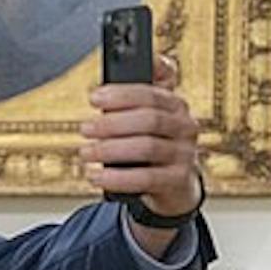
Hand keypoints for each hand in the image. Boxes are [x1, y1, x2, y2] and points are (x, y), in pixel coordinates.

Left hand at [80, 53, 201, 216]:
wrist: (173, 183)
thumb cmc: (149, 143)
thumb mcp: (144, 117)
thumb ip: (131, 99)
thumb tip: (109, 85)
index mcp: (175, 106)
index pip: (151, 94)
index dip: (122, 95)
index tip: (94, 98)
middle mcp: (185, 127)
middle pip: (149, 119)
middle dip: (112, 123)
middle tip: (85, 129)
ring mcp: (185, 154)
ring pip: (147, 147)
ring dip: (110, 150)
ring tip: (86, 153)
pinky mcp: (179, 180)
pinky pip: (146, 178)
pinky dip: (118, 178)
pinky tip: (96, 177)